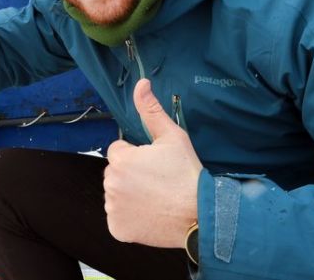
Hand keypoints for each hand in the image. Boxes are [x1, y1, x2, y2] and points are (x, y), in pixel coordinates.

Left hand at [103, 78, 201, 247]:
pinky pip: (118, 218)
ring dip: (129, 195)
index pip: (118, 151)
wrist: (201, 215)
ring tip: (155, 198)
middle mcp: (112, 184)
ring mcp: (113, 208)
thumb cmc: (186, 174)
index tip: (155, 165)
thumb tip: (141, 83)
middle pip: (115, 173)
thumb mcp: (172, 137)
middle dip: (131, 175)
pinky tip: (149, 215)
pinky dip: (129, 218)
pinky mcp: (117, 229)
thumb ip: (151, 110)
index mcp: (121, 160)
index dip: (137, 156)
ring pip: (116, 194)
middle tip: (157, 182)